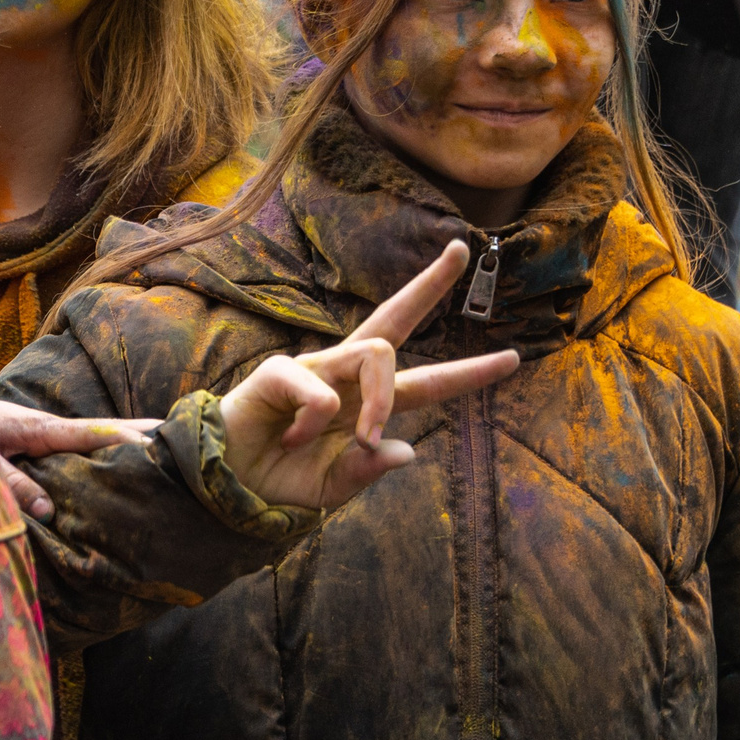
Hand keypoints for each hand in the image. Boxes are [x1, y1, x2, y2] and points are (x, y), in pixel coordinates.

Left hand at [0, 394, 156, 520]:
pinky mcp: (30, 440)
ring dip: (122, 440)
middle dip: (137, 432)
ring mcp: (39, 432)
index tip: (157, 444)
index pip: (88, 433)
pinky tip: (111, 461)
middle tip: (180, 436)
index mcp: (36, 428)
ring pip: (89, 438)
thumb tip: (50, 510)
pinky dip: (98, 448)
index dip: (122, 439)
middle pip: (99, 430)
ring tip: (161, 447)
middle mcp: (44, 427)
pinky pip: (71, 447)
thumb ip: (12, 483)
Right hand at [220, 240, 519, 509]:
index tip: (514, 358)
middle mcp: (343, 376)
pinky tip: (291, 439)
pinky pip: (321, 392)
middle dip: (430, 285)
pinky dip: (314, 423)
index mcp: (364, 405)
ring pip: (376, 352)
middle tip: (462, 250)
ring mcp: (313, 369)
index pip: (426, 381)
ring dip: (381, 402)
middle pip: (395, 320)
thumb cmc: (277, 483)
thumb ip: (367, 471)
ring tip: (360, 439)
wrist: (225, 488)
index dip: (470, 373)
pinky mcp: (279, 373)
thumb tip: (407, 450)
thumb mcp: (332, 488)